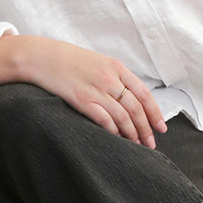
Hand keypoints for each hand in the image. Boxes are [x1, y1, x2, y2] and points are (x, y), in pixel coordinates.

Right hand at [0, 34, 164, 147]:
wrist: (42, 57)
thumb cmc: (68, 60)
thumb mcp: (97, 61)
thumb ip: (115, 77)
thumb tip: (131, 99)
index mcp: (116, 67)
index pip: (144, 93)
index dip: (155, 113)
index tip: (161, 128)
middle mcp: (109, 78)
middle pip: (136, 108)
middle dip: (146, 129)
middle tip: (150, 144)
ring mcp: (95, 89)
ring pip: (123, 117)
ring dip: (132, 134)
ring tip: (136, 146)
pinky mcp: (81, 100)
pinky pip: (104, 120)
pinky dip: (113, 131)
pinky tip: (116, 139)